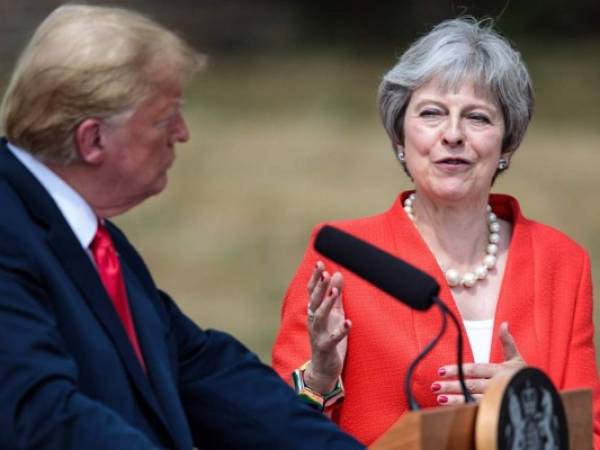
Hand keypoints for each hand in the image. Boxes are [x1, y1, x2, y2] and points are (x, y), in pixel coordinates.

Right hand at [304, 261, 350, 392]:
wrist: (323, 368)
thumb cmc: (329, 337)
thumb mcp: (334, 314)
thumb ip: (335, 296)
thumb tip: (338, 273)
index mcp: (314, 312)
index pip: (312, 292)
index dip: (315, 278)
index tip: (319, 263)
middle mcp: (313, 321)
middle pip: (314, 301)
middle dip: (319, 287)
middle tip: (325, 273)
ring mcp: (318, 334)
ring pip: (319, 317)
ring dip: (327, 304)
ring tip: (335, 292)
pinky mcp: (326, 348)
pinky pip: (332, 338)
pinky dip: (340, 330)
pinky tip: (348, 322)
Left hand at [431, 321, 524, 404]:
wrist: (543, 398)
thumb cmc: (525, 376)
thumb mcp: (517, 358)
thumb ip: (508, 342)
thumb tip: (504, 323)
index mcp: (500, 371)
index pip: (474, 369)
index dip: (458, 369)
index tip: (441, 370)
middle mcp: (498, 385)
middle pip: (471, 385)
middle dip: (452, 386)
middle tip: (435, 386)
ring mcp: (498, 400)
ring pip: (474, 400)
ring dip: (456, 400)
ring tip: (440, 398)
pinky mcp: (498, 411)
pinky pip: (480, 411)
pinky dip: (466, 411)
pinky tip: (452, 411)